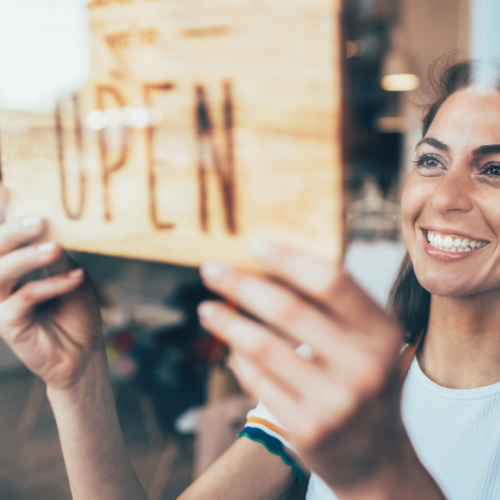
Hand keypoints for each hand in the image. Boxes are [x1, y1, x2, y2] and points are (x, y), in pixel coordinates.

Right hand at [0, 210, 102, 390]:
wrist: (85, 352)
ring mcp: (2, 303)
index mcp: (17, 265)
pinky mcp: (9, 324)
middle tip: (40, 221)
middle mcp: (3, 281)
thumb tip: (51, 226)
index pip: (5, 238)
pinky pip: (23, 298)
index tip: (8, 187)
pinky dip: (51, 285)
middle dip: (13, 231)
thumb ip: (57, 255)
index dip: (5, 215)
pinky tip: (76, 278)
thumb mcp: (73, 275)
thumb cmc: (77, 311)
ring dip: (28, 257)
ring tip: (56, 248)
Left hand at [197, 243, 406, 492]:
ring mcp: (336, 402)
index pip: (331, 281)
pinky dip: (239, 359)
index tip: (253, 246)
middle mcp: (364, 366)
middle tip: (210, 269)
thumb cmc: (364, 382)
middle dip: (241, 284)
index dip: (288, 259)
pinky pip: (258, 381)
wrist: (376, 458)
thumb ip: (331, 307)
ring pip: (263, 347)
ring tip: (206, 308)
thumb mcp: (366, 342)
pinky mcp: (308, 430)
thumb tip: (271, 267)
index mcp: (382, 333)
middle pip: (288, 309)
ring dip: (228, 322)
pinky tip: (230, 347)